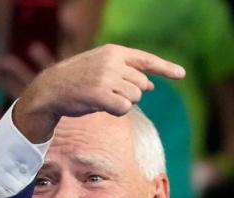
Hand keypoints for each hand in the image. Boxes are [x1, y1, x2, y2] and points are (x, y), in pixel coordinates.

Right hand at [14, 44, 184, 142]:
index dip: (165, 68)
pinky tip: (101, 105)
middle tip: (108, 91)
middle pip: (142, 85)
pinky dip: (117, 111)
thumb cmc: (80, 80)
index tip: (182, 74)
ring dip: (122, 102)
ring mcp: (106, 77)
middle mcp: (112, 61)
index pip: (146, 60)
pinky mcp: (100, 94)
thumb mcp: (104, 69)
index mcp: (114, 51)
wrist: (51, 89)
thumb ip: (127, 74)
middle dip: (131, 93)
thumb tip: (151, 86)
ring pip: (135, 98)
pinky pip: (125, 108)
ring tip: (102, 97)